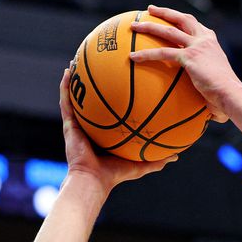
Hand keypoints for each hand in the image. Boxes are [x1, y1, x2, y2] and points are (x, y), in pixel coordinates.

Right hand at [59, 67, 172, 191]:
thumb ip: (157, 160)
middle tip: (100, 66)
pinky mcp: (68, 124)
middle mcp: (91, 127)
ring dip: (76, 79)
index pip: (110, 113)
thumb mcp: (140, 165)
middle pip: (93, 101)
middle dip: (95, 85)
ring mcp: (78, 125)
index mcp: (105, 134)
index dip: (115, 99)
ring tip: (78, 61)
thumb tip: (176, 155)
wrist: (93, 180)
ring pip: (76, 97)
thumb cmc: (115, 175)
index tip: (123, 83)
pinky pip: (66, 102)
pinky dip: (65, 87)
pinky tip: (67, 72)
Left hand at [129, 6, 238, 121]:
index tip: (172, 19)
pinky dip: (146, 54)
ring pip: (168, 31)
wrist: (232, 96)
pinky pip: (162, 53)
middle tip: (150, 10)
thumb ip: (207, 90)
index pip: (196, 26)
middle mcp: (205, 40)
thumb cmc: (227, 99)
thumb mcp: (217, 87)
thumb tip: (206, 111)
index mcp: (212, 44)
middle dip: (165, 13)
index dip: (182, 21)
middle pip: (182, 19)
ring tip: (134, 25)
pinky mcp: (189, 57)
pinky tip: (132, 57)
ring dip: (149, 25)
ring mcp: (197, 46)